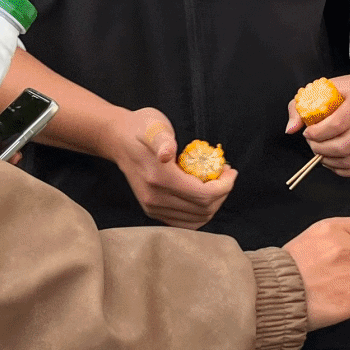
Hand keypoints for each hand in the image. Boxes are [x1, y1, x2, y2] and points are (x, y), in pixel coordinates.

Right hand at [104, 107, 235, 228]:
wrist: (118, 140)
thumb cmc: (141, 128)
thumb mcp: (154, 126)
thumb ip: (162, 140)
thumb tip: (167, 153)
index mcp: (159, 178)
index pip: (203, 194)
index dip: (224, 186)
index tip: (230, 170)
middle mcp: (155, 198)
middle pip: (203, 209)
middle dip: (222, 193)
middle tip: (226, 174)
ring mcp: (153, 207)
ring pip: (197, 219)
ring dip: (214, 203)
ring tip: (217, 183)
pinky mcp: (152, 211)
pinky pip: (185, 223)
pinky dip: (200, 213)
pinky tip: (204, 196)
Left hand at [287, 71, 349, 177]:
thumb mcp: (326, 88)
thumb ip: (302, 106)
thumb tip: (291, 129)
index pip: (337, 124)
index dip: (317, 134)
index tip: (308, 133)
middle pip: (345, 146)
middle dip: (321, 150)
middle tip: (313, 145)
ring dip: (330, 161)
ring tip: (322, 152)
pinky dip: (344, 169)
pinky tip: (334, 160)